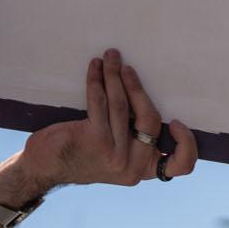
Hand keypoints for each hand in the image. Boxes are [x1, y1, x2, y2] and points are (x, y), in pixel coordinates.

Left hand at [1, 49, 197, 200]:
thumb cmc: (81, 156)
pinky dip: (98, 80)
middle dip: (138, 87)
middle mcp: (132, 165)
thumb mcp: (115, 156)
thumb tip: (143, 99)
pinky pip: (100, 102)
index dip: (186, 143)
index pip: (179, 166)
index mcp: (143, 169)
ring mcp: (113, 153)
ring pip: (122, 105)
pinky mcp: (93, 139)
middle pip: (149, 119)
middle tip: (126, 67)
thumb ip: (133, 140)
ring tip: (111, 57)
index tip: (175, 121)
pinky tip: (95, 68)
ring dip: (115, 76)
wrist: (42, 169)